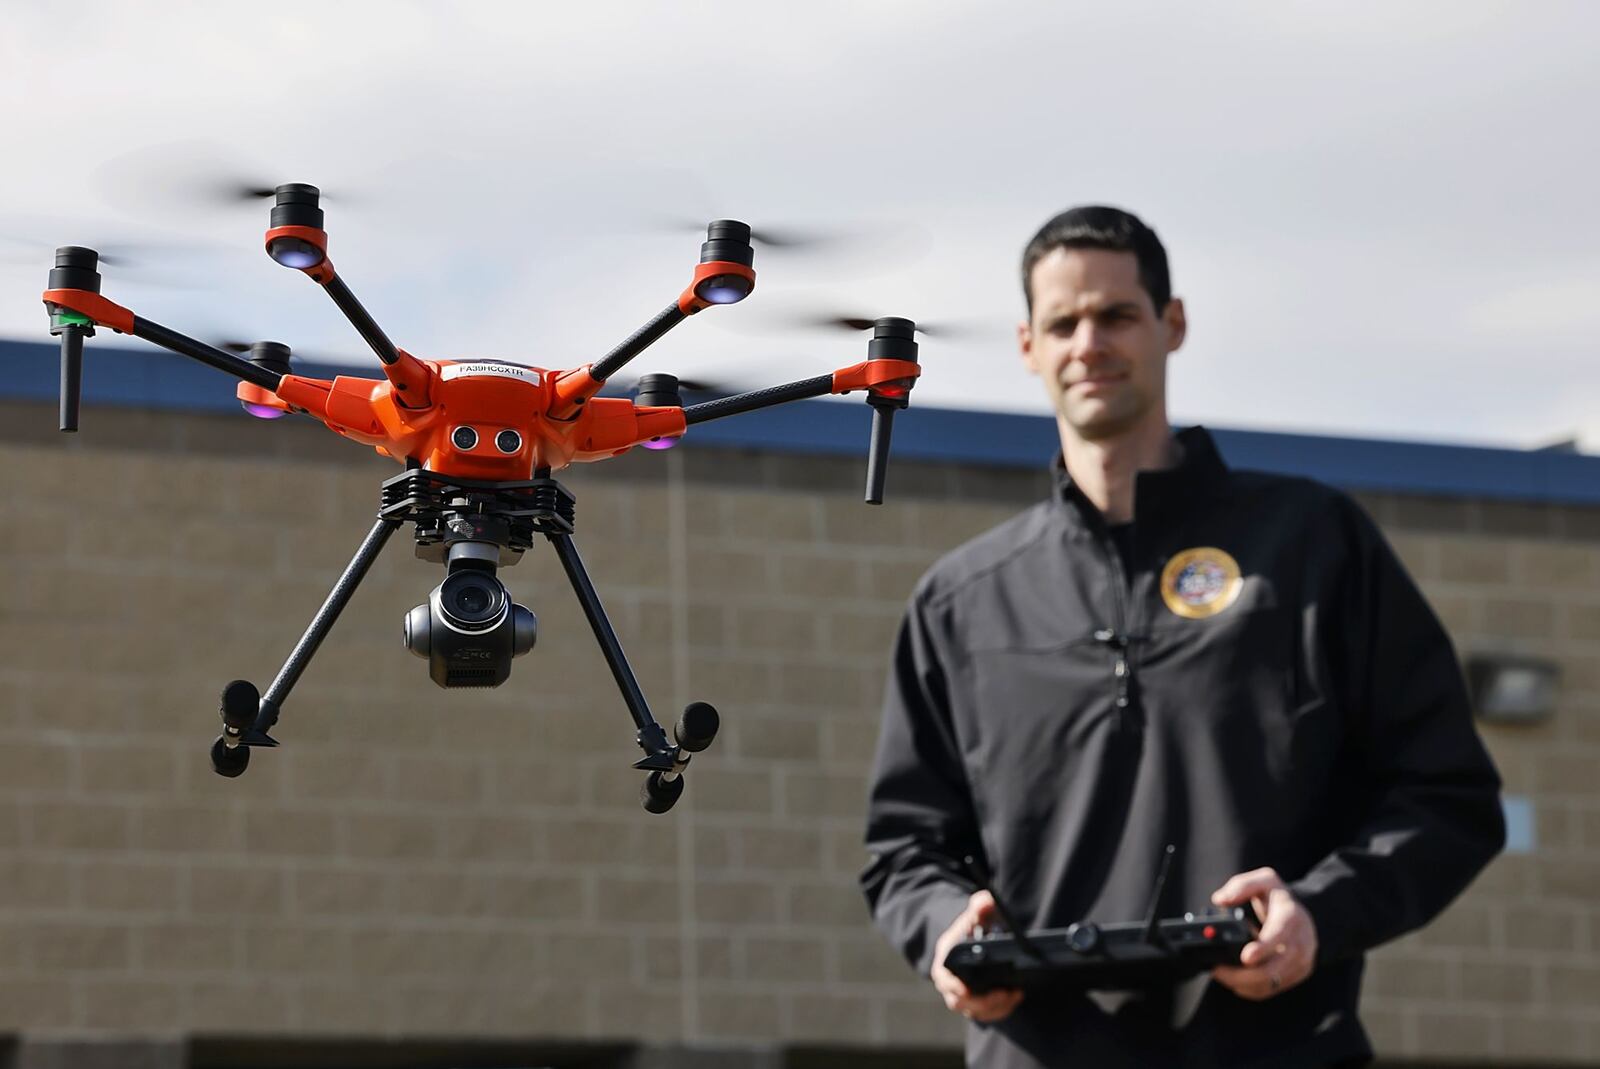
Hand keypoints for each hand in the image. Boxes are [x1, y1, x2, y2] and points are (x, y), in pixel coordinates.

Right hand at [930, 890, 1025, 1022]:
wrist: (970, 940)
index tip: (967, 990)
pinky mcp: (977, 1004)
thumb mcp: (974, 915)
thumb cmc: (971, 928)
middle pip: (960, 1002)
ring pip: (975, 1012)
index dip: (953, 986)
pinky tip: (1016, 996)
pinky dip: (1002, 1009)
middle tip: (1004, 993)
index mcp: (944, 962)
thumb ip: (979, 907)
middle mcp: (950, 983)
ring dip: (995, 1007)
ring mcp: (963, 996)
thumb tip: (984, 902)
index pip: (944, 979)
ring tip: (1014, 994)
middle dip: (982, 1001)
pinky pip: (987, 1014)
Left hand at [1209, 867, 1317, 999]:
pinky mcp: (1299, 973)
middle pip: (1273, 967)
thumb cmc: (1277, 898)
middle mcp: (1301, 941)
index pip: (1279, 934)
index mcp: (1291, 917)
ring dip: (1245, 984)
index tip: (1245, 957)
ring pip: (1273, 981)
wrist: (1303, 916)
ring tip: (1222, 976)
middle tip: (1218, 971)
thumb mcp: (1263, 880)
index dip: (1263, 947)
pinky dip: (1254, 990)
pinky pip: (1275, 988)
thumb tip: (1220, 900)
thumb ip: (1241, 886)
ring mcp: (1303, 960)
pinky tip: (1237, 984)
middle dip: (1243, 974)